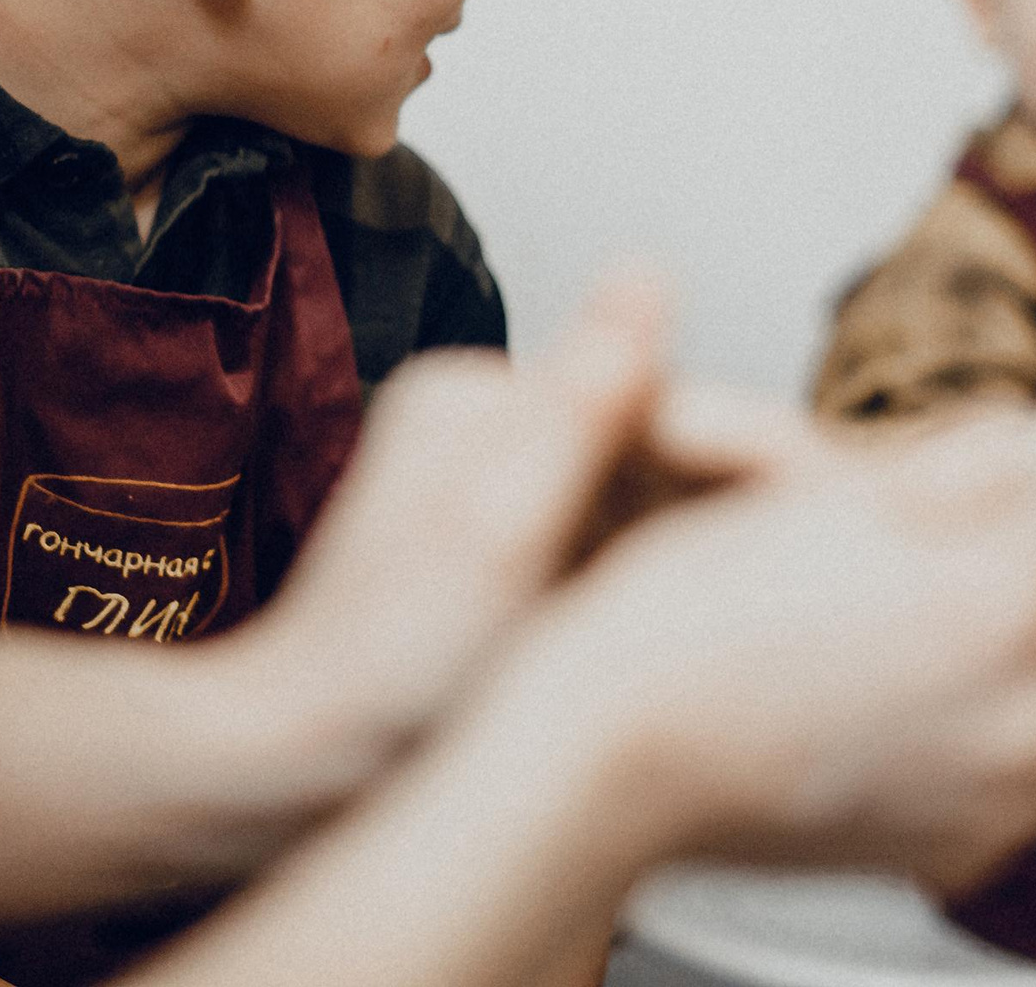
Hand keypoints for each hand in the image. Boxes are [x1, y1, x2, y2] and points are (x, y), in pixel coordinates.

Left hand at [251, 276, 680, 738]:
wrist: (300, 767)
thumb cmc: (391, 668)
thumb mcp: (508, 522)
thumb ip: (584, 402)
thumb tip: (648, 267)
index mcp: (471, 391)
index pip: (649, 394)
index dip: (713, 471)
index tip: (735, 552)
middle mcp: (466, 424)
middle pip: (634, 449)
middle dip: (679, 518)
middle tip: (694, 609)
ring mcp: (475, 488)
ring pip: (620, 507)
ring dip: (655, 562)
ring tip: (649, 636)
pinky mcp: (483, 554)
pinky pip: (588, 554)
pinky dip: (616, 596)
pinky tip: (615, 655)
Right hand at [522, 398, 1035, 893]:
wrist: (612, 752)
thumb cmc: (688, 619)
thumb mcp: (835, 491)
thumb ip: (991, 457)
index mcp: (995, 603)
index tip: (1017, 445)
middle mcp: (1026, 715)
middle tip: (984, 528)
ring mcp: (1006, 794)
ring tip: (957, 609)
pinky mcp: (974, 846)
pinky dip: (1024, 721)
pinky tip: (935, 689)